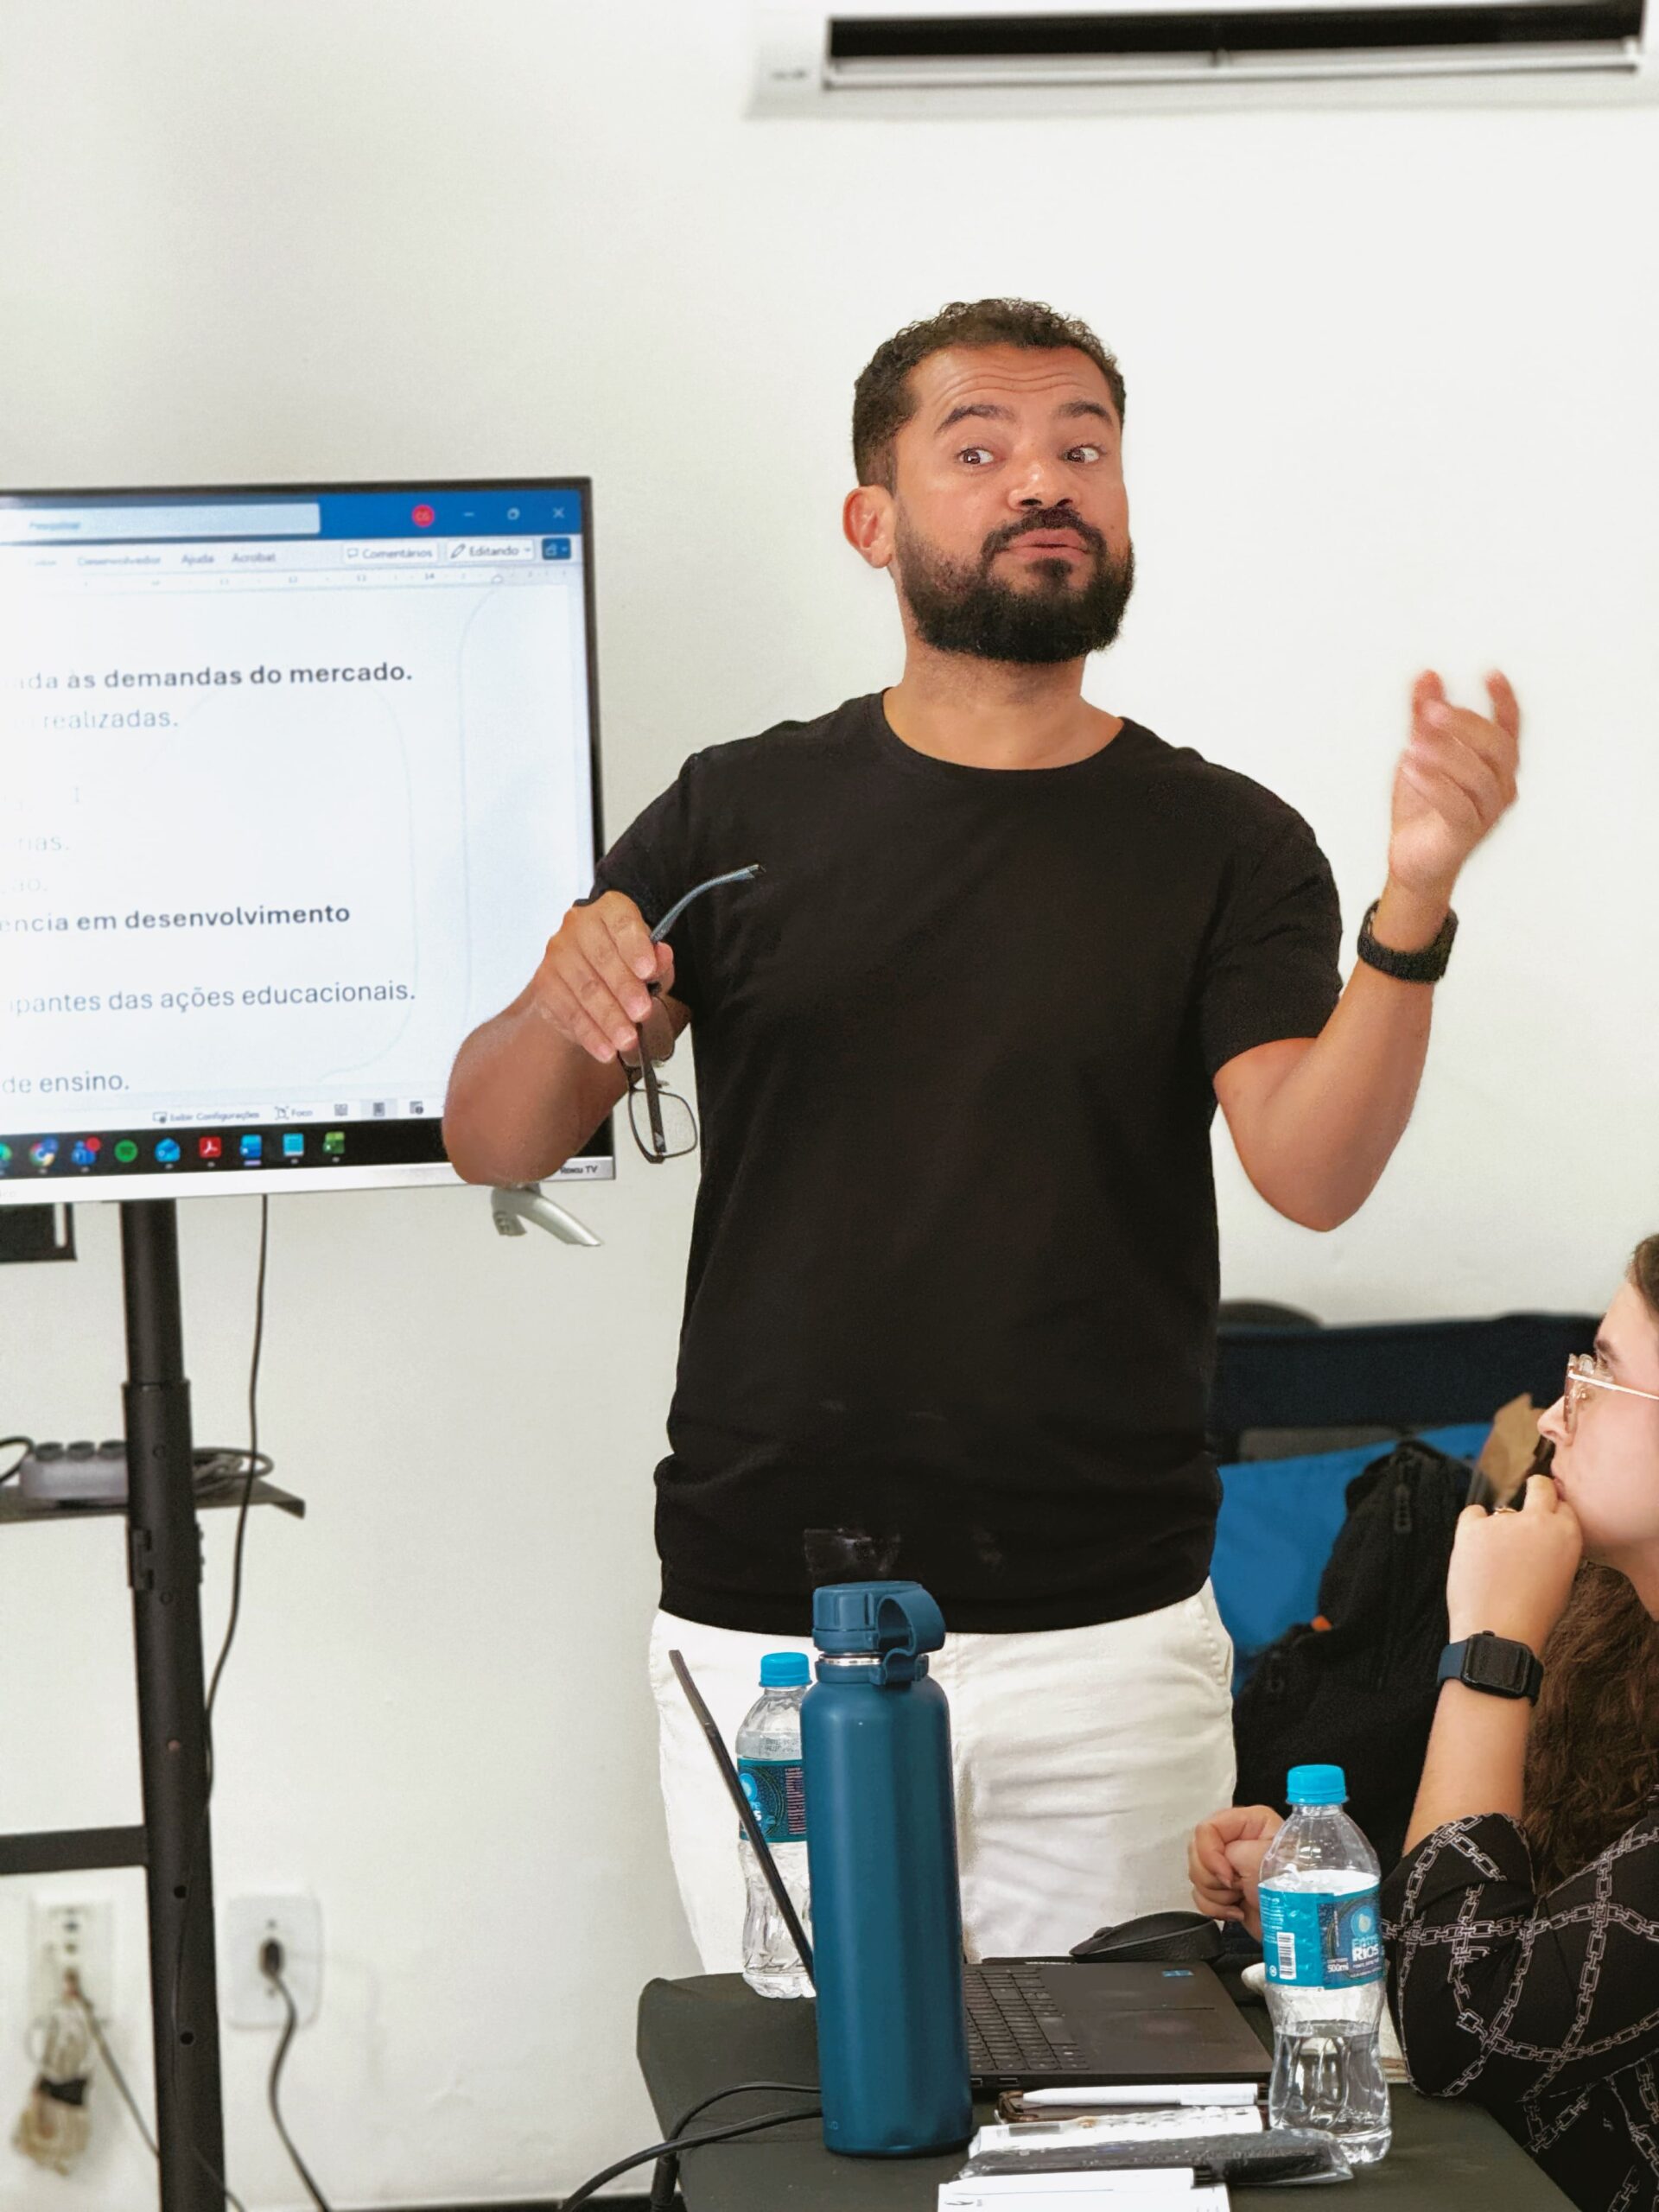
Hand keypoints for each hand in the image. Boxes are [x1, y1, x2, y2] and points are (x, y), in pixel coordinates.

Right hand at [528, 891, 677, 1065]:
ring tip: (627, 1039)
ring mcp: (558, 954)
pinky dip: (589, 1033)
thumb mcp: (650, 960)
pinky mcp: (546, 983)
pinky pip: (568, 1011)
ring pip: (585, 988)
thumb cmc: (625, 962)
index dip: (636, 947)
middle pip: (602, 958)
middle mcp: (579, 926)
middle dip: (624, 989)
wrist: (589, 974)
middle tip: (642, 1013)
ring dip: (608, 1018)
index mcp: (610, 910)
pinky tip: (605, 1047)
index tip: (648, 970)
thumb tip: (662, 957)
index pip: (622, 922)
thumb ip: (658, 961)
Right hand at [1189, 1804, 1282, 1939]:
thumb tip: (1219, 1870)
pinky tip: (1236, 1912)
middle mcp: (1237, 1840)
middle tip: (1237, 1888)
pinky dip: (1214, 1908)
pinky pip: (1200, 1896)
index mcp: (1249, 1823)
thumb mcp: (1262, 1862)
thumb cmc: (1291, 1889)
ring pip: (1196, 1875)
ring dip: (1215, 1894)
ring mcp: (1230, 1868)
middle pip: (1197, 1851)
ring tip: (1240, 1899)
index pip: (1207, 1829)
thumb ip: (1232, 1854)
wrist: (1301, 1930)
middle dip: (1212, 1876)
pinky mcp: (1226, 1892)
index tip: (1228, 1876)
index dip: (1210, 1855)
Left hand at [1387, 671, 1519, 905]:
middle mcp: (1500, 786)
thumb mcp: (1419, 753)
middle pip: (1496, 747)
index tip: (1491, 673)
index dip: (1505, 701)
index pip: (1508, 727)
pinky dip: (1434, 784)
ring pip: (1478, 776)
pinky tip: (1410, 768)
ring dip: (1446, 754)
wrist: (1413, 859)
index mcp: (1494, 764)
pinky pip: (1456, 805)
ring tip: (1413, 743)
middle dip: (1465, 725)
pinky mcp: (1465, 834)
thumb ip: (1423, 717)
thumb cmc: (1423, 807)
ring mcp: (1486, 812)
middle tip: (1431, 711)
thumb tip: (1426, 676)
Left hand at [1446, 1472, 1582, 1653]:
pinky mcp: (1472, 1528)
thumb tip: (1544, 1534)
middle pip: (1540, 1487)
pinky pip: (1472, 1513)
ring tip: (1495, 1562)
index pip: (1563, 1505)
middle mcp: (1538, 1521)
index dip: (1553, 1512)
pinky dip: (1474, 1526)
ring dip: (1499, 1527)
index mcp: (1567, 1535)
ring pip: (1501, 1510)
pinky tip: (1476, 1548)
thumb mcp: (1562, 1580)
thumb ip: (1556, 1549)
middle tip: (1529, 1497)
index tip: (1545, 1517)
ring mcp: (1503, 1522)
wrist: (1499, 1634)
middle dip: (1537, 1489)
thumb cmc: (1533, 1615)